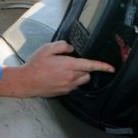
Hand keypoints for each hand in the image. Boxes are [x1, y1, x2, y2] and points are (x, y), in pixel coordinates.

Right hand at [0, 41, 114, 97]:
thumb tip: (71, 48)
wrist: (26, 81)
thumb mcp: (47, 49)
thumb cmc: (35, 65)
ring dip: (79, 75)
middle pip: (87, 73)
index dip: (103, 66)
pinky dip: (72, 81)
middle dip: (84, 67)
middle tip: (71, 62)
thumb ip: (62, 46)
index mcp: (68, 65)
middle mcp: (70, 77)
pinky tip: (59, 76)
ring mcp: (67, 86)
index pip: (90, 65)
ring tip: (65, 70)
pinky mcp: (63, 92)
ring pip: (82, 80)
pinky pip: (74, 86)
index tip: (111, 68)